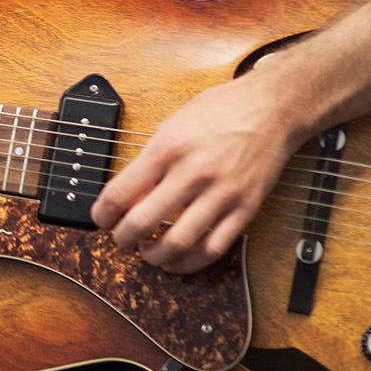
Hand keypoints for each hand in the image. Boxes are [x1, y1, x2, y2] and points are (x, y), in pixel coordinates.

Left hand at [91, 72, 301, 273]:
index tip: (100, 218)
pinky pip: (214, 247)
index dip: (102, 213)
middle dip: (123, 237)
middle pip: (143, 220)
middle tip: (119, 239)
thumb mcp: (172, 124)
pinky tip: (177, 261)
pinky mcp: (245, 208)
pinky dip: (191, 262)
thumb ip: (150, 159)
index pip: (120, 192)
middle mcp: (192, 173)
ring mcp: (221, 193)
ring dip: (155, 255)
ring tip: (146, 253)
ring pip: (179, 242)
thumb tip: (127, 193)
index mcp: (167, 148)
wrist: (271, 109)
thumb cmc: (220, 110)